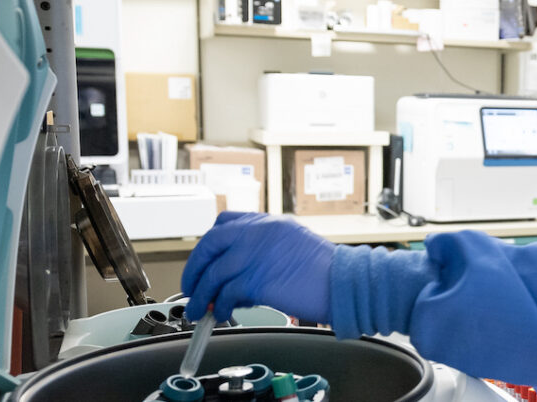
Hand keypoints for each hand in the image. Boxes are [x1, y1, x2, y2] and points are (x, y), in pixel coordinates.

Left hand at [181, 212, 335, 322]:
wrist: (345, 282)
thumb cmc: (327, 271)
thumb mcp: (292, 246)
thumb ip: (264, 252)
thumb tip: (236, 276)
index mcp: (267, 222)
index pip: (224, 223)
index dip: (208, 245)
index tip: (203, 261)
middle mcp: (258, 232)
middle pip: (210, 245)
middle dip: (195, 269)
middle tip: (191, 287)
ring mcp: (255, 254)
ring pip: (213, 273)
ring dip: (201, 295)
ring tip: (200, 310)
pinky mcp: (256, 279)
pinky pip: (225, 294)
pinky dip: (219, 306)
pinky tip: (222, 314)